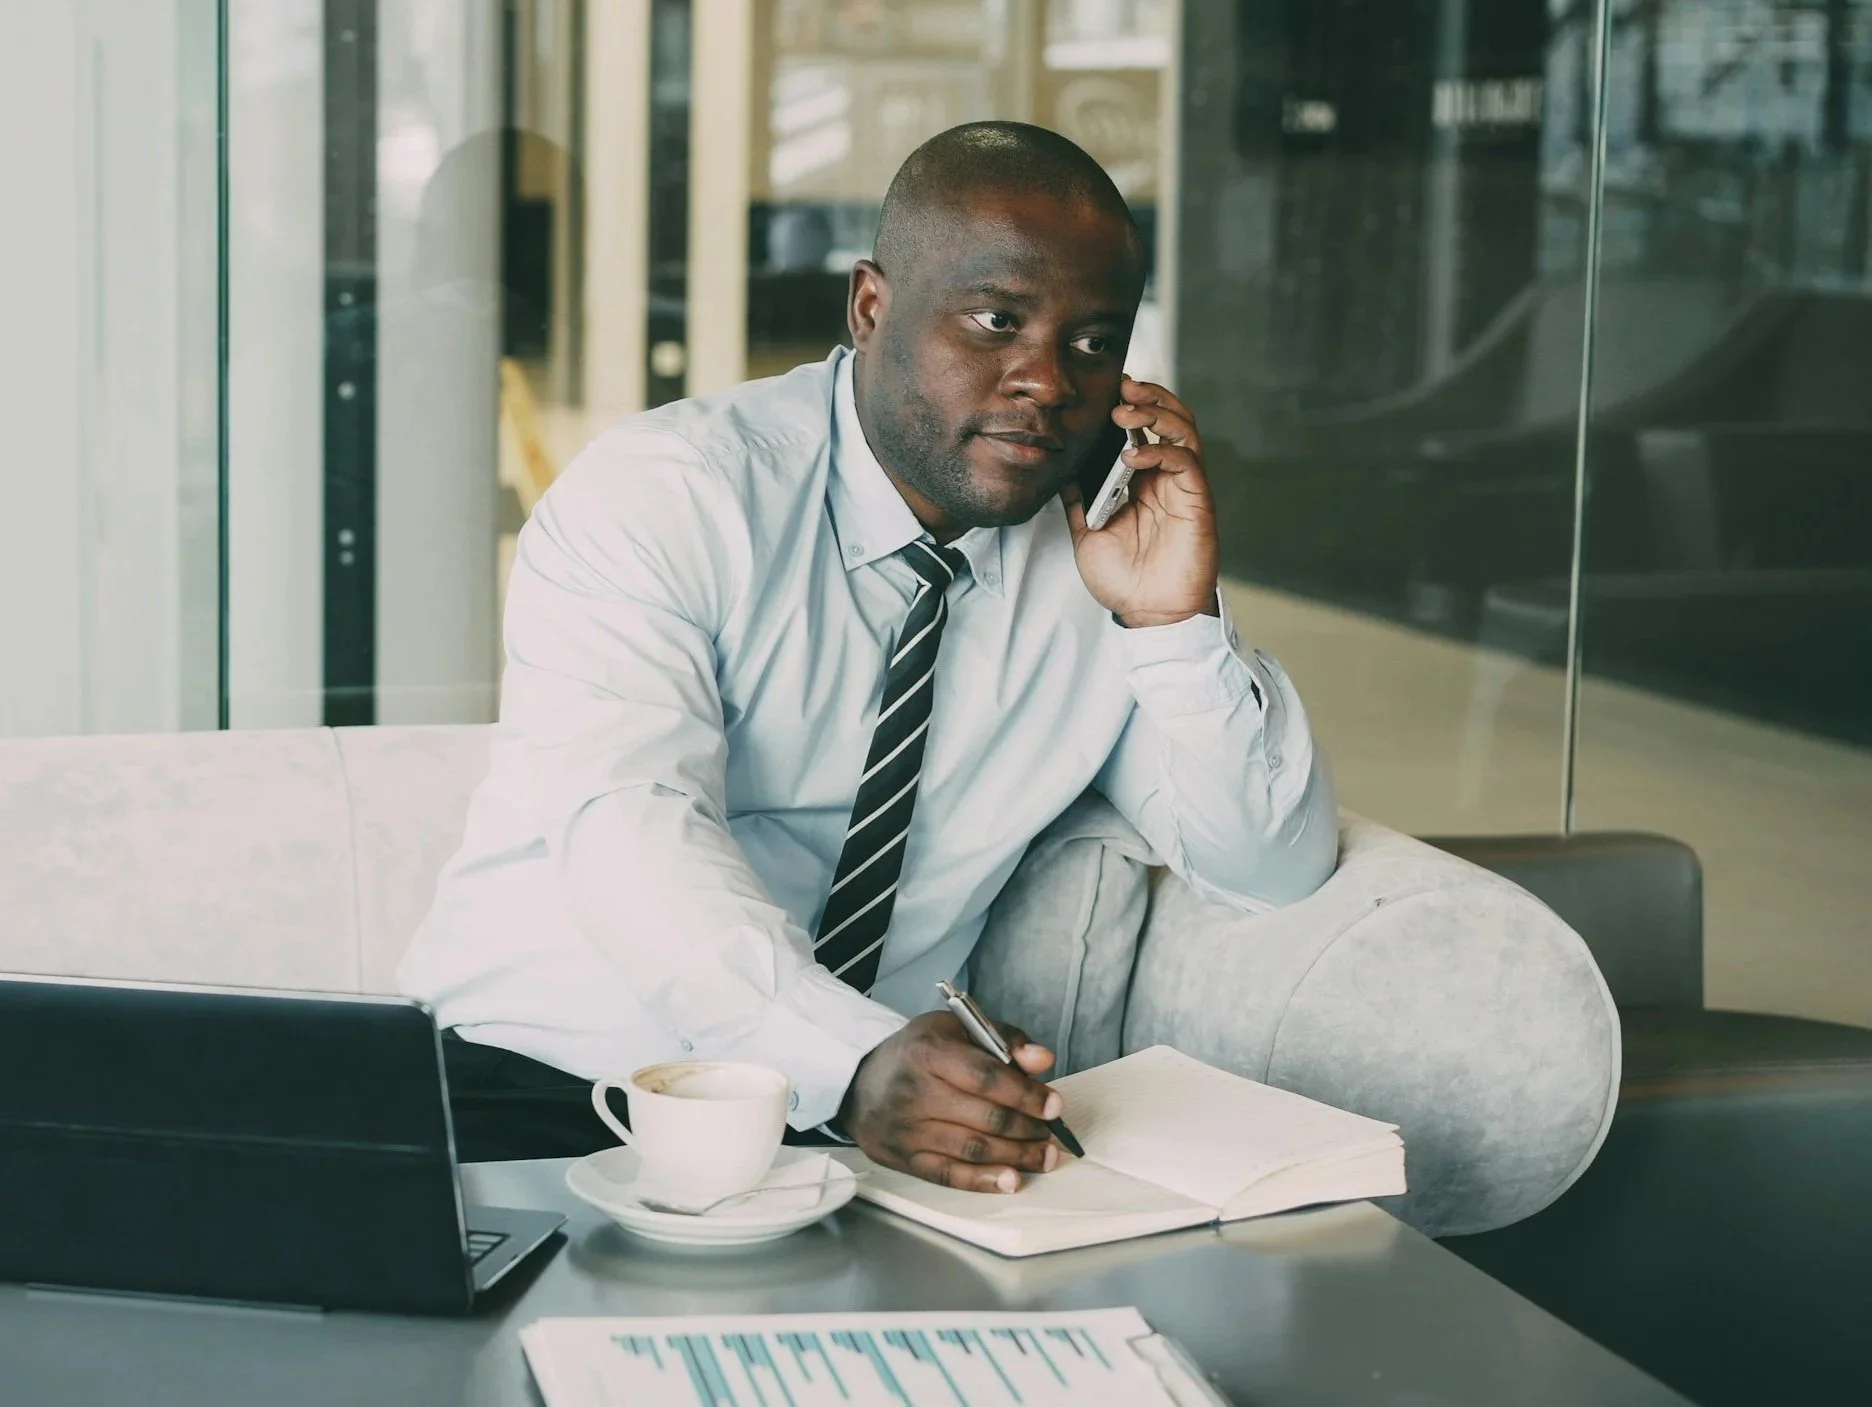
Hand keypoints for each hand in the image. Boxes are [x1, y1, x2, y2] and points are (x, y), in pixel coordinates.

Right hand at [840, 1011, 1064, 1192]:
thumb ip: (1003, 1040)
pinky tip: (1012, 1180)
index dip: (1026, 1094)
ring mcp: (908, 1129)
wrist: (859, 1083)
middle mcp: (915, 1092)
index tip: (1055, 1105)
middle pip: (985, 1117)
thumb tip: (1043, 1060)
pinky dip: (984, 1181)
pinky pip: (949, 1175)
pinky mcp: (904, 1159)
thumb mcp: (955, 1029)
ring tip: (1045, 1156)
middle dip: (1027, 1128)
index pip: (986, 1077)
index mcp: (929, 1052)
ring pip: (973, 1149)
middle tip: (1051, 1133)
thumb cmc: (918, 1053)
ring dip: (1016, 1156)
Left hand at [1062, 376, 1219, 627]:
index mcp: (1142, 480)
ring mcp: (1183, 487)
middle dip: (1149, 395)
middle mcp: (1165, 477)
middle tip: (1123, 383)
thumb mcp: (1087, 533)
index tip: (1108, 386)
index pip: (1143, 428)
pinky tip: (1132, 455)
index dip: (1131, 402)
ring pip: (1184, 430)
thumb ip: (1077, 501)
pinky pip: (1185, 462)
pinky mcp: (1197, 501)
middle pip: (1170, 418)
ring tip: (1126, 409)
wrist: (1148, 614)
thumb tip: (1058, 471)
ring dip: (1157, 412)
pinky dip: (1160, 450)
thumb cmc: (1124, 580)